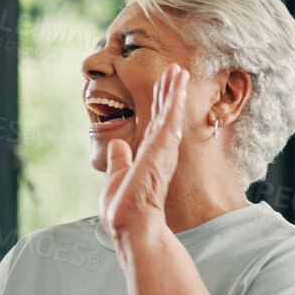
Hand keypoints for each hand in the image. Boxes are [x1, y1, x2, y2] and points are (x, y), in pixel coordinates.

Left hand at [98, 64, 188, 241]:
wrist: (131, 225)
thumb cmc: (124, 211)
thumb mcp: (116, 179)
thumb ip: (119, 161)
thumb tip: (117, 145)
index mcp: (148, 158)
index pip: (155, 126)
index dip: (159, 106)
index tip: (164, 87)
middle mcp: (159, 152)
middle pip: (164, 115)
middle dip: (170, 92)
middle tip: (176, 70)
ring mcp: (162, 149)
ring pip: (169, 112)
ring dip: (174, 90)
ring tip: (179, 70)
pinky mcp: (162, 148)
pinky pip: (170, 117)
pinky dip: (175, 98)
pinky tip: (179, 82)